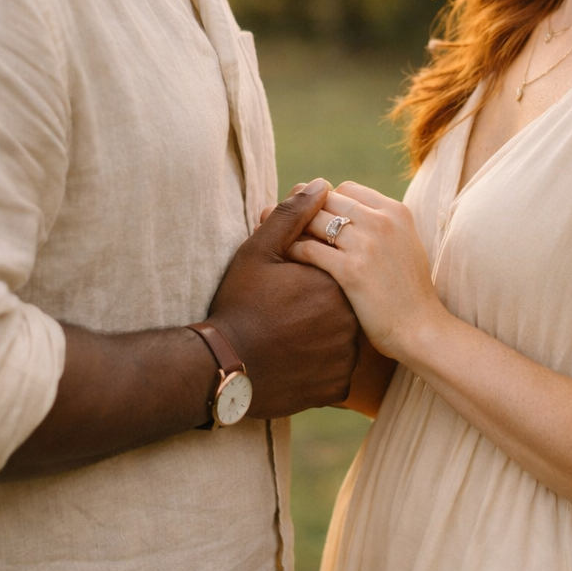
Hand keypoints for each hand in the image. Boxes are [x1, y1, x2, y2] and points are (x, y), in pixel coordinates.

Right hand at [209, 179, 359, 418]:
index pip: (339, 266)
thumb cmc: (238, 304)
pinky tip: (295, 359)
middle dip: (320, 304)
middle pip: (343, 303)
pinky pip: (339, 369)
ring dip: (324, 334)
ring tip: (289, 336)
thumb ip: (293, 215)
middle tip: (286, 312)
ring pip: (343, 337)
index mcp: (336, 281)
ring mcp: (348, 356)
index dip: (311, 273)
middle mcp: (350, 318)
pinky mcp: (339, 385)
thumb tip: (320, 184)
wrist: (221, 368)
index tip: (286, 285)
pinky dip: (322, 365)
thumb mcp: (259, 251)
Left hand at [286, 182, 445, 363]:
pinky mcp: (351, 270)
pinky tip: (284, 259)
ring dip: (292, 228)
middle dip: (304, 210)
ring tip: (277, 238)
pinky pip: (309, 249)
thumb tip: (351, 213)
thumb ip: (382, 225)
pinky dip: (292, 251)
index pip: (347, 188)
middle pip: (327, 200)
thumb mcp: (405, 245)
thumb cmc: (409, 293)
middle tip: (282, 222)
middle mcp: (382, 221)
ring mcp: (367, 244)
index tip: (313, 217)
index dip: (326, 201)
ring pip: (314, 220)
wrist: (421, 329)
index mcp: (396, 212)